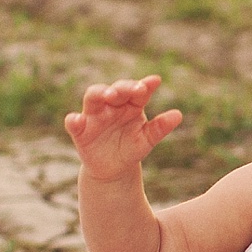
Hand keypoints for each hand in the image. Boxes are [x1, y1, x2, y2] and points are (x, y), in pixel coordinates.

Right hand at [64, 76, 183, 180]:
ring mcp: (94, 115)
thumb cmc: (131, 149)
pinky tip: (76, 120)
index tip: (156, 81)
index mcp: (131, 105)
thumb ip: (160, 127)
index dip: (145, 85)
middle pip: (115, 90)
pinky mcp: (80, 130)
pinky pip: (73, 123)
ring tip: (108, 96)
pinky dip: (73, 120)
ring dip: (99, 94)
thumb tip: (178, 115)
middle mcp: (111, 105)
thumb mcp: (147, 140)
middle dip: (123, 88)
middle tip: (134, 90)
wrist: (113, 170)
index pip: (137, 91)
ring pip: (93, 97)